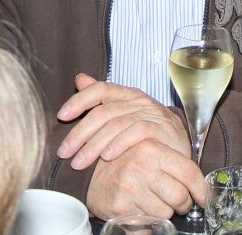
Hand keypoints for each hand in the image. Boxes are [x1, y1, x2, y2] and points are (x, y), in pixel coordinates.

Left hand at [60, 75, 207, 218]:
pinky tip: (107, 156)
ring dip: (94, 145)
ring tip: (79, 163)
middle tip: (64, 152)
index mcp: (127, 94)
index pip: (100, 88)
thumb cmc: (148, 137)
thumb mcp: (124, 116)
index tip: (62, 116)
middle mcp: (139, 100)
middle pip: (103, 111)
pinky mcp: (164, 129)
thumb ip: (101, 99)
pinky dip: (120, 143)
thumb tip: (80, 78)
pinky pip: (137, 132)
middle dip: (79, 133)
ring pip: (116, 123)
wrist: (179, 152)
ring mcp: (152, 113)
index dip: (79, 100)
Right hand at [84, 138, 209, 220]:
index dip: (200, 190)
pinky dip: (148, 222)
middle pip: (180, 196)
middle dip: (182, 203)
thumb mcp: (148, 152)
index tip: (203, 198)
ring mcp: (129, 187)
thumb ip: (172, 162)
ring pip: (166, 213)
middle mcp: (141, 166)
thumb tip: (200, 186)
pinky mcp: (120, 207)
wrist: (88, 174)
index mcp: (152, 148)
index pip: (189, 172)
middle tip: (176, 202)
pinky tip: (140, 210)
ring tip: (152, 202)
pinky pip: (148, 224)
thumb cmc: (124, 163)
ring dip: (163, 211)